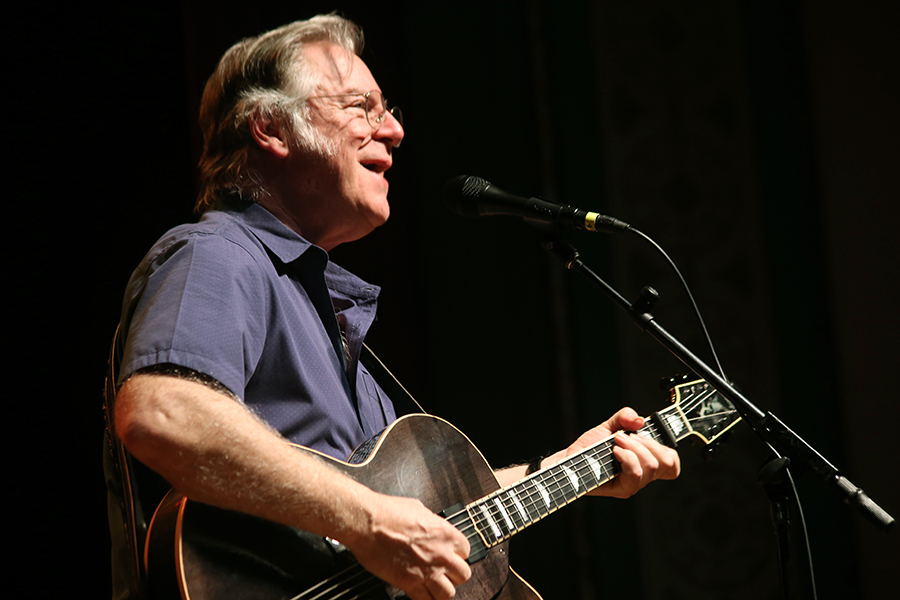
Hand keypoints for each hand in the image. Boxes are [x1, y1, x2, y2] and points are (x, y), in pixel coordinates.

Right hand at [344, 493, 471, 599]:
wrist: (367, 522)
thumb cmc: (387, 512)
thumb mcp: (419, 509)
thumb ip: (432, 523)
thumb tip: (433, 528)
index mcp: (444, 533)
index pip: (466, 551)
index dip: (457, 554)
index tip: (451, 555)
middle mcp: (440, 554)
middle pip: (463, 574)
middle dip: (454, 574)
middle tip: (445, 572)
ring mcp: (426, 571)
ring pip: (448, 593)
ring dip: (443, 590)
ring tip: (435, 586)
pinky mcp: (409, 583)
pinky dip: (425, 599)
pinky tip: (420, 593)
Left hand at [561, 407, 680, 498]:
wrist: (570, 459)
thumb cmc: (590, 447)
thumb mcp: (609, 425)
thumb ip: (625, 416)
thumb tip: (639, 420)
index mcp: (646, 460)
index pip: (672, 462)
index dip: (668, 448)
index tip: (647, 435)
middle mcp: (644, 474)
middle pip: (666, 461)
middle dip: (648, 442)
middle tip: (626, 436)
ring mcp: (634, 483)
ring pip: (651, 466)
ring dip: (634, 447)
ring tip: (616, 441)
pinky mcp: (623, 489)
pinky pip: (635, 474)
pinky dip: (627, 457)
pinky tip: (615, 451)